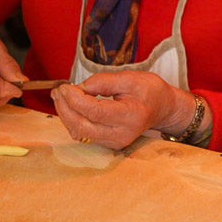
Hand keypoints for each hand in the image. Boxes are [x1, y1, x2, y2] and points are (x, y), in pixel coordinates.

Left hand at [52, 70, 196, 149]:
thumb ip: (104, 81)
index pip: (94, 111)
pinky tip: (71, 106)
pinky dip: (74, 120)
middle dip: (65, 108)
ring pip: (80, 132)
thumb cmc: (149, 91)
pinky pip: (84, 134)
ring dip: (66, 114)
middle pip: (82, 125)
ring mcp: (115, 142)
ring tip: (61, 96)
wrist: (162, 108)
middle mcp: (122, 134)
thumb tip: (79, 87)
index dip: (75, 99)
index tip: (65, 86)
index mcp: (131, 116)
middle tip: (58, 91)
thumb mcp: (131, 77)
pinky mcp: (109, 144)